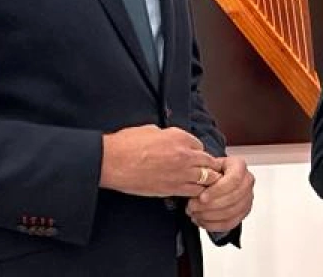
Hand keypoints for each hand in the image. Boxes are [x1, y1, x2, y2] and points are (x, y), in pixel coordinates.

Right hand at [99, 125, 218, 198]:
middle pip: (209, 162)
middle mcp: (184, 155)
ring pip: (207, 178)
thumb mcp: (151, 130)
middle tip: (208, 170)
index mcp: (180, 137)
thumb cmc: (126, 144)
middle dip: (209, 166)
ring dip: (207, 180)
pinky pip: (194, 191)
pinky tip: (195, 193)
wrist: (113, 162)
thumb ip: (168, 136)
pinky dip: (197, 192)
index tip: (195, 156)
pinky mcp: (172, 189)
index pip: (200, 146)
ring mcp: (180, 173)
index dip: (197, 152)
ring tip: (205, 183)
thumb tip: (171, 140)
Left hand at [187, 155, 254, 233]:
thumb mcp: (208, 165)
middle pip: (233, 198)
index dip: (217, 190)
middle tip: (192, 207)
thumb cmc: (212, 171)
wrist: (217, 177)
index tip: (201, 197)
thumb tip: (197, 184)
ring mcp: (247, 198)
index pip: (234, 180)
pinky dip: (213, 225)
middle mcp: (247, 181)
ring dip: (210, 216)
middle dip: (210, 205)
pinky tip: (201, 221)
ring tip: (194, 214)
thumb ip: (205, 173)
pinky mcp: (243, 212)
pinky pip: (230, 223)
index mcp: (240, 166)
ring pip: (231, 212)